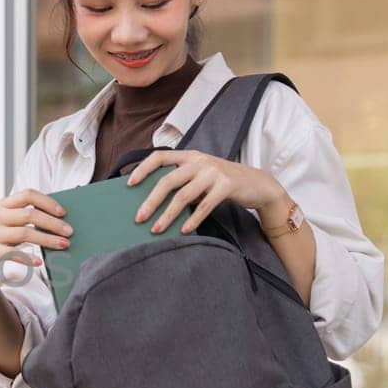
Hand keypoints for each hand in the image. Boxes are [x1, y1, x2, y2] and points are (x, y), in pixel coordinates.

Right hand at [0, 189, 70, 282]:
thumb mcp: (3, 221)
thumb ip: (22, 216)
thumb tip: (57, 219)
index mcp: (2, 205)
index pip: (27, 195)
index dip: (47, 202)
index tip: (63, 212)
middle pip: (29, 215)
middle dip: (53, 223)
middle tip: (70, 232)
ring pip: (24, 233)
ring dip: (47, 239)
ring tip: (63, 245)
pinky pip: (11, 253)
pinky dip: (27, 258)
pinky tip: (39, 263)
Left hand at [127, 150, 288, 234]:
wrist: (258, 184)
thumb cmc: (222, 183)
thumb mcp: (200, 177)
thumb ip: (181, 183)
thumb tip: (153, 204)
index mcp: (189, 156)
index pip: (159, 157)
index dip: (143, 169)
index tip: (129, 184)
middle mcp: (199, 161)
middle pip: (168, 180)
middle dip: (150, 201)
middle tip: (138, 218)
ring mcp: (213, 172)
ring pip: (183, 195)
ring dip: (168, 215)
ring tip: (156, 229)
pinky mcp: (227, 185)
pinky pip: (205, 205)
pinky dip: (193, 219)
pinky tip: (183, 231)